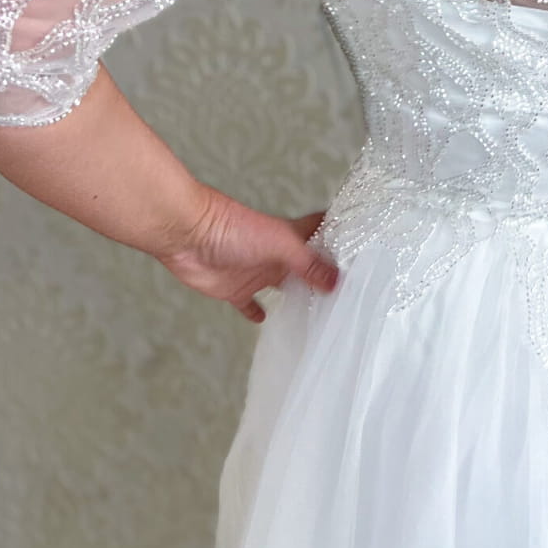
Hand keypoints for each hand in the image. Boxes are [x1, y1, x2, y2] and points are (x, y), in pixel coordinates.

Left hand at [158, 187, 341, 322]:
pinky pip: (249, 304)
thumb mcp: (280, 244)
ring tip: (316, 311)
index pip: (321, 232)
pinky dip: (256, 313)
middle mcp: (277, 254)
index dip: (339, 236)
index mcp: (291, 236)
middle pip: (305, 265)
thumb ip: (309, 264)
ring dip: (294, 296)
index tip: (360, 248)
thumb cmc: (231, 226)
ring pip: (281, 286)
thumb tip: (337, 281)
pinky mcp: (235, 289)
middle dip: (322, 276)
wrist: (187, 234)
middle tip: (345, 292)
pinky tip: (265, 320)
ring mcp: (256, 272)